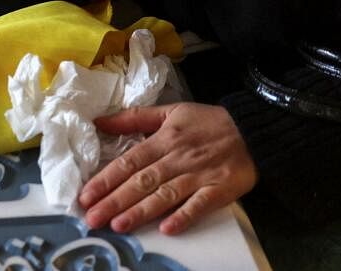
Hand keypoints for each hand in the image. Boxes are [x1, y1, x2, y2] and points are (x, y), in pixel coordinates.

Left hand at [79, 103, 257, 234]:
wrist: (254, 130)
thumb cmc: (208, 122)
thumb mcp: (169, 112)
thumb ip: (133, 118)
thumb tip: (99, 121)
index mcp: (162, 141)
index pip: (129, 162)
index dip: (106, 179)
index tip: (85, 195)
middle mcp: (177, 159)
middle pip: (141, 182)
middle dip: (115, 201)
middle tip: (92, 218)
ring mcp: (198, 176)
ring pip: (165, 195)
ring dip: (141, 211)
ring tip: (118, 225)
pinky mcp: (220, 189)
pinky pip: (200, 205)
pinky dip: (184, 216)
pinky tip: (167, 229)